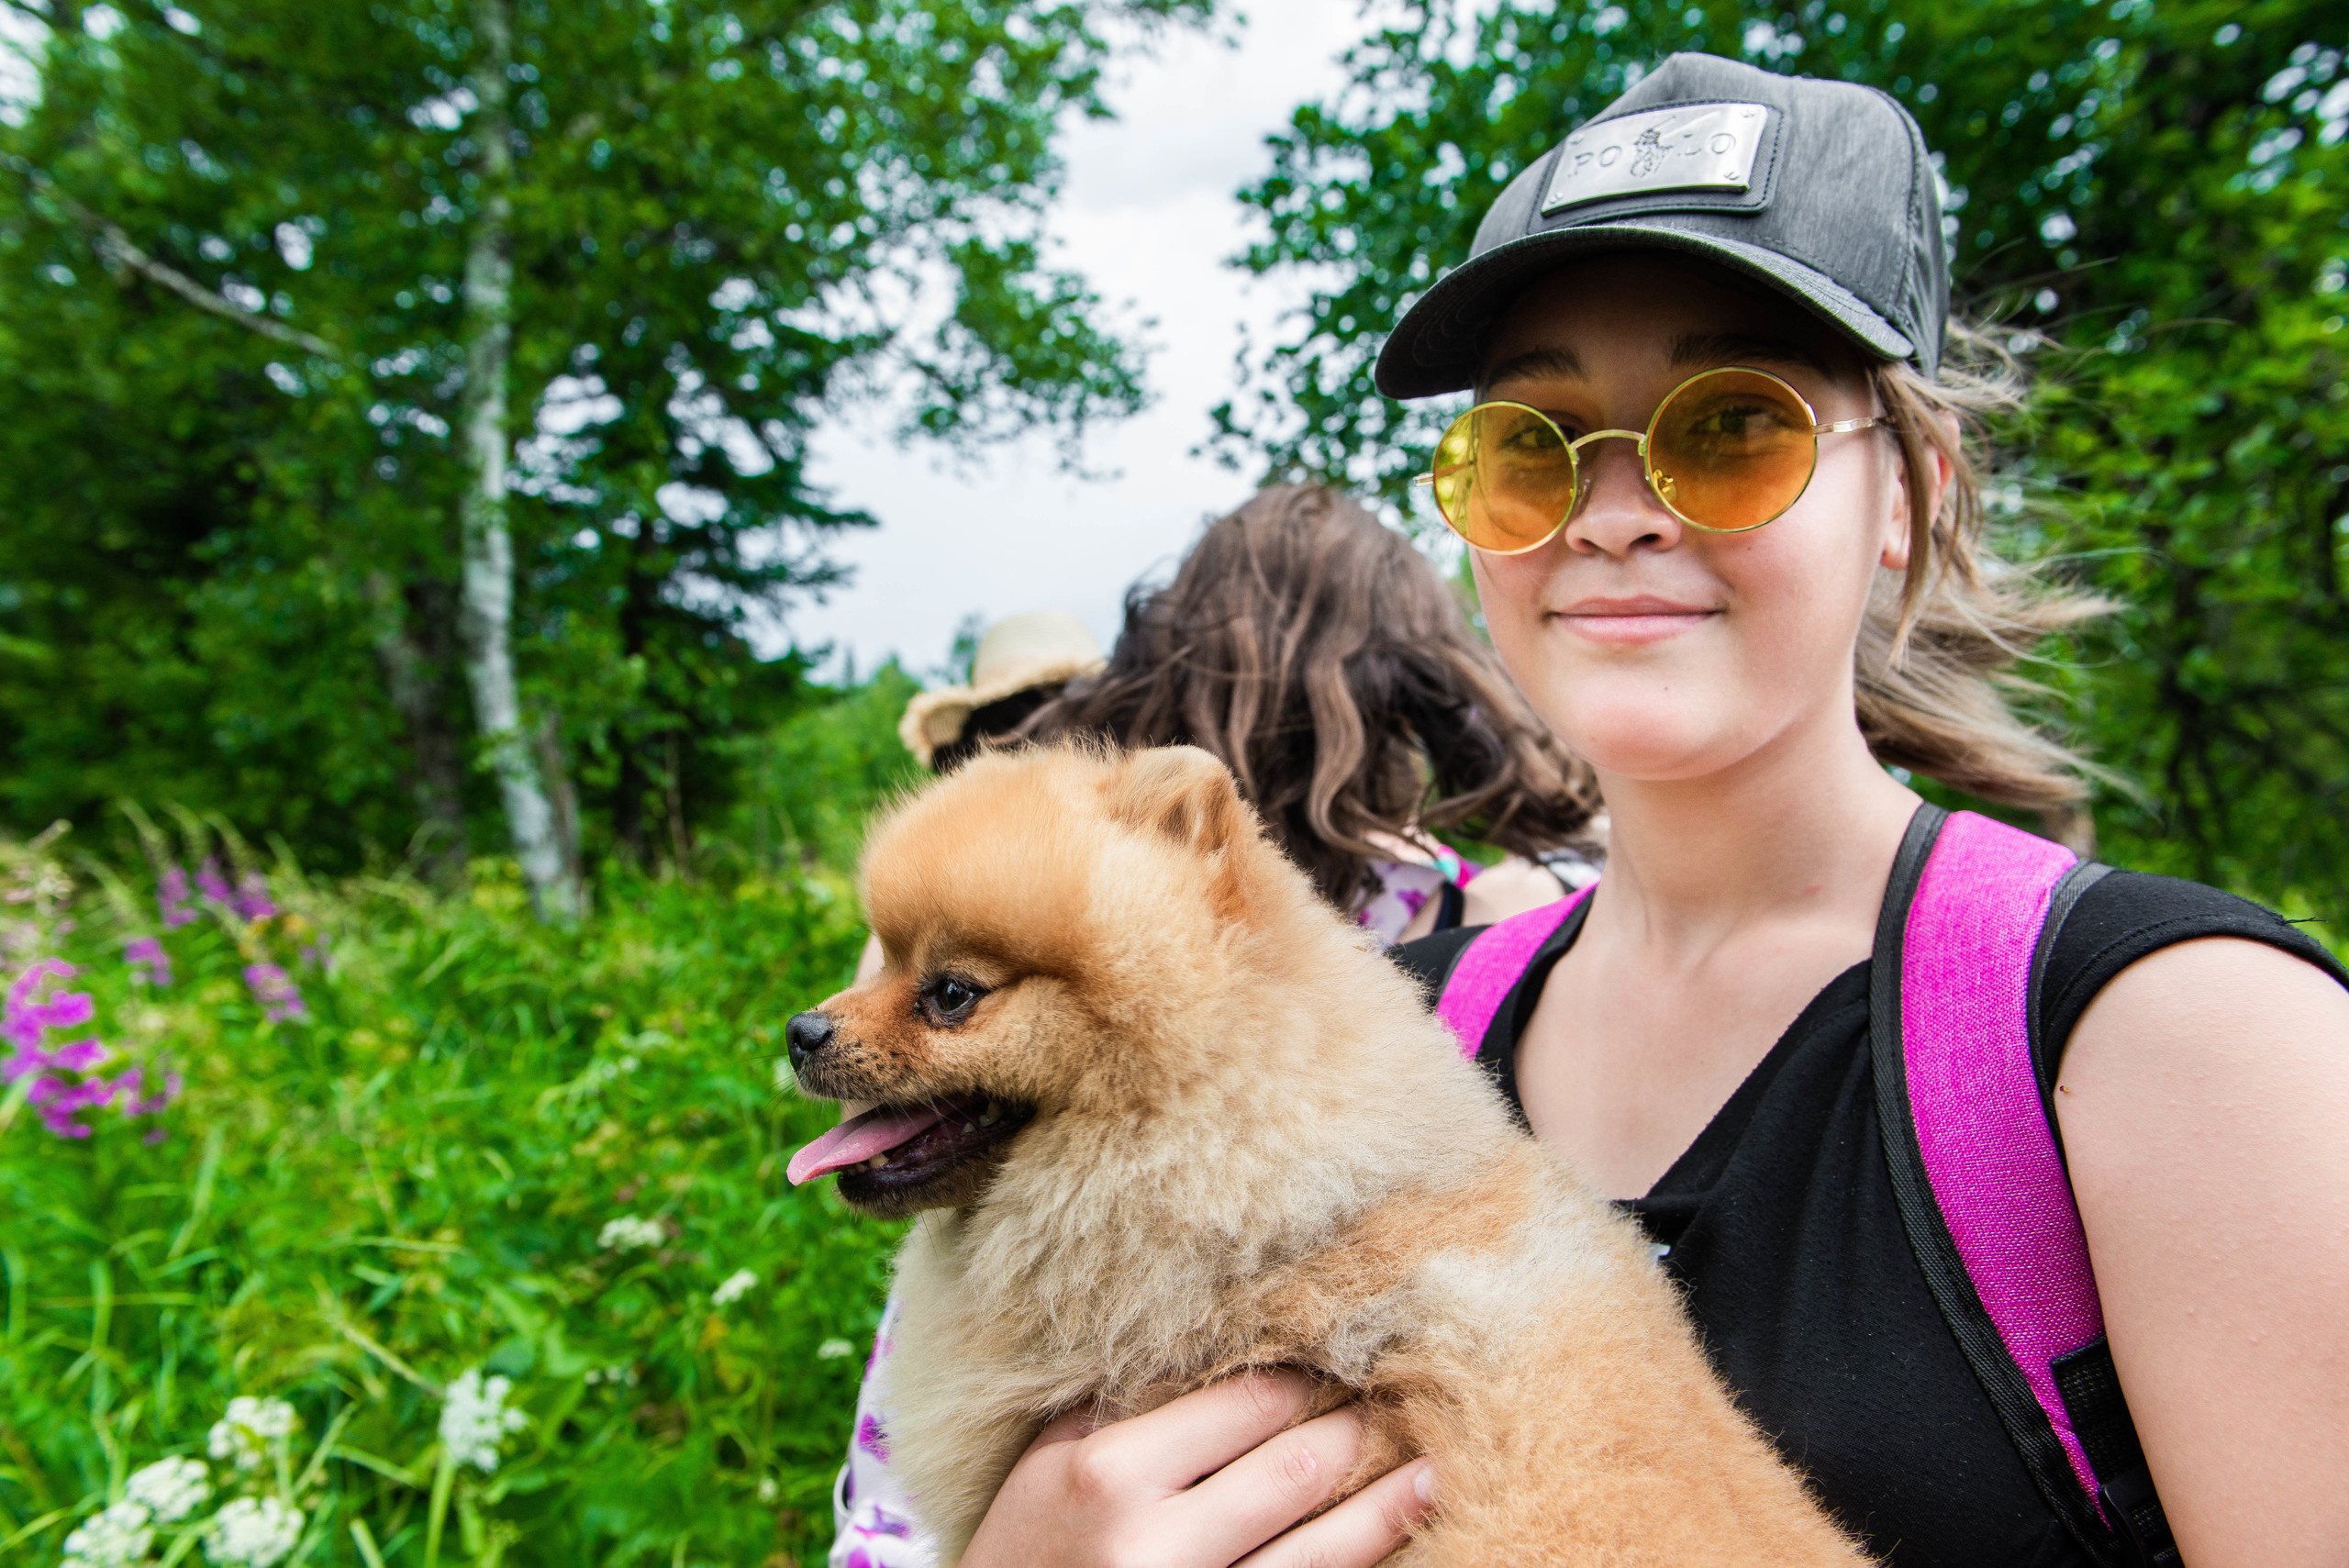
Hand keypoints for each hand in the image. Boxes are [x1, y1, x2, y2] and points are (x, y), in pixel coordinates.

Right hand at [960, 1369, 1435, 1567]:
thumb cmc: (1019, 1557)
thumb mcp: (1046, 1468)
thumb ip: (1119, 1407)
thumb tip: (1210, 1345)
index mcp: (1109, 1476)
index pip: (1244, 1404)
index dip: (1305, 1379)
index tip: (1340, 1357)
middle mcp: (1156, 1546)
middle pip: (1296, 1470)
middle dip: (1356, 1432)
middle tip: (1397, 1400)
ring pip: (1323, 1552)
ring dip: (1386, 1509)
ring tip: (1432, 1473)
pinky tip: (1389, 1544)